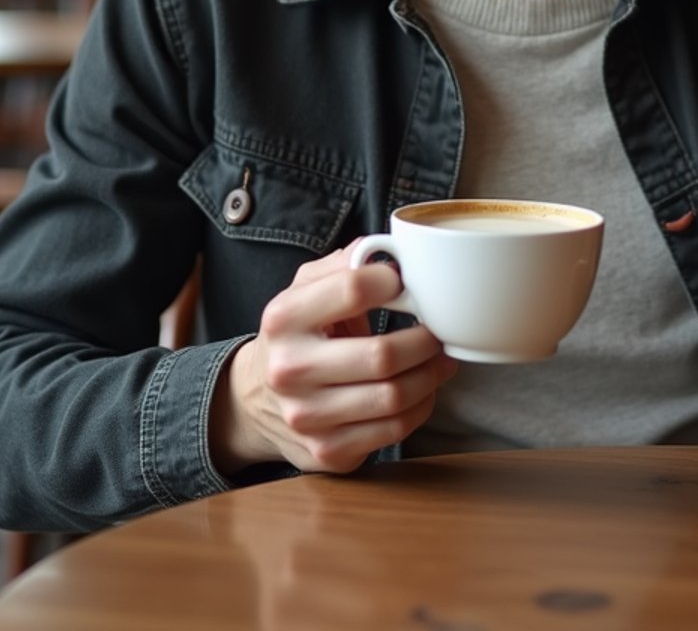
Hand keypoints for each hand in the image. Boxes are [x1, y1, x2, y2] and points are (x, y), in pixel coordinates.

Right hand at [208, 243, 457, 475]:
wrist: (254, 400)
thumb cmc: (295, 334)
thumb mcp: (304, 288)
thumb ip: (344, 263)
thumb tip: (389, 249)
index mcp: (284, 319)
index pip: (351, 289)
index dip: (390, 281)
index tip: (406, 283)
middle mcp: (289, 370)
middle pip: (382, 356)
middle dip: (425, 340)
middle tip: (439, 330)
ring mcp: (307, 417)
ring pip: (394, 398)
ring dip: (430, 375)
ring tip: (440, 358)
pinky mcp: (327, 451)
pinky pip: (393, 430)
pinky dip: (421, 406)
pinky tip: (423, 389)